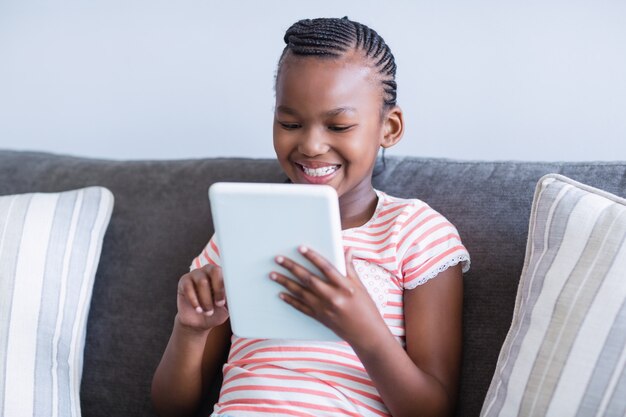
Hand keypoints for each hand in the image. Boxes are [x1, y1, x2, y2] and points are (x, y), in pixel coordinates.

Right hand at [176, 264, 228, 332]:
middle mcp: (209, 270)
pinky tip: (198, 310)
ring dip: (206, 299)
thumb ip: (233, 299)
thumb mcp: (227, 308)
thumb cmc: (216, 312)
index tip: (225, 301)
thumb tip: (239, 294)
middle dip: (218, 290)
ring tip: (208, 312)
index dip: (227, 286)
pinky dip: (194, 301)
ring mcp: (196, 274)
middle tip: (218, 305)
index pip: (227, 271)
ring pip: (202, 281)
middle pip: (214, 271)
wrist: (199, 322)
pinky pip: (189, 287)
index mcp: (222, 274)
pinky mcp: (184, 281)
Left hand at [270, 246, 387, 344]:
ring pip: (300, 292)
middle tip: (278, 259)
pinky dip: (290, 300)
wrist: (366, 335)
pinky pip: (301, 307)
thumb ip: (349, 268)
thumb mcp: (360, 286)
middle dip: (292, 267)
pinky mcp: (319, 318)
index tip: (301, 248)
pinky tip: (281, 293)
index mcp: (345, 287)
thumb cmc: (366, 309)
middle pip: (308, 279)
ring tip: (273, 274)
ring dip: (285, 282)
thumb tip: (347, 249)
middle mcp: (333, 297)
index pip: (326, 267)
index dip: (313, 257)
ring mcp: (324, 309)